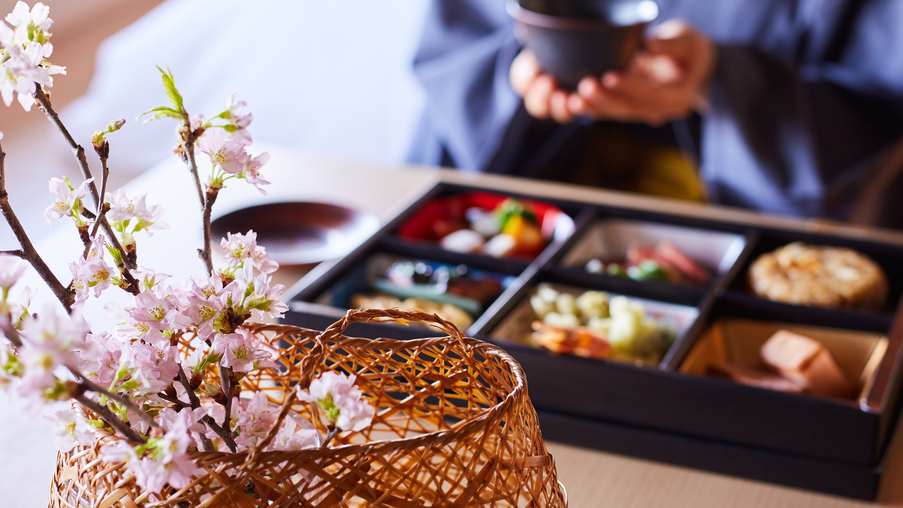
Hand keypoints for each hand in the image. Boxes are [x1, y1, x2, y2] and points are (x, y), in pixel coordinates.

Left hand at [510, 20, 715, 125]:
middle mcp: (660, 111)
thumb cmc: (689, 48)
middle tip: (586, 87)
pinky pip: (608, 112)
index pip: (654, 95)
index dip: (632, 87)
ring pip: (616, 113)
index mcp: (679, 97)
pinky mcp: (629, 109)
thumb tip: (649, 46)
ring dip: (594, 106)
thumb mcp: (687, 39)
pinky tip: (571, 104)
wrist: (690, 65)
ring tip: (572, 99)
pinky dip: (591, 108)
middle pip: (631, 108)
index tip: (611, 76)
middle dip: (606, 99)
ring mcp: (643, 112)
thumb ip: (671, 43)